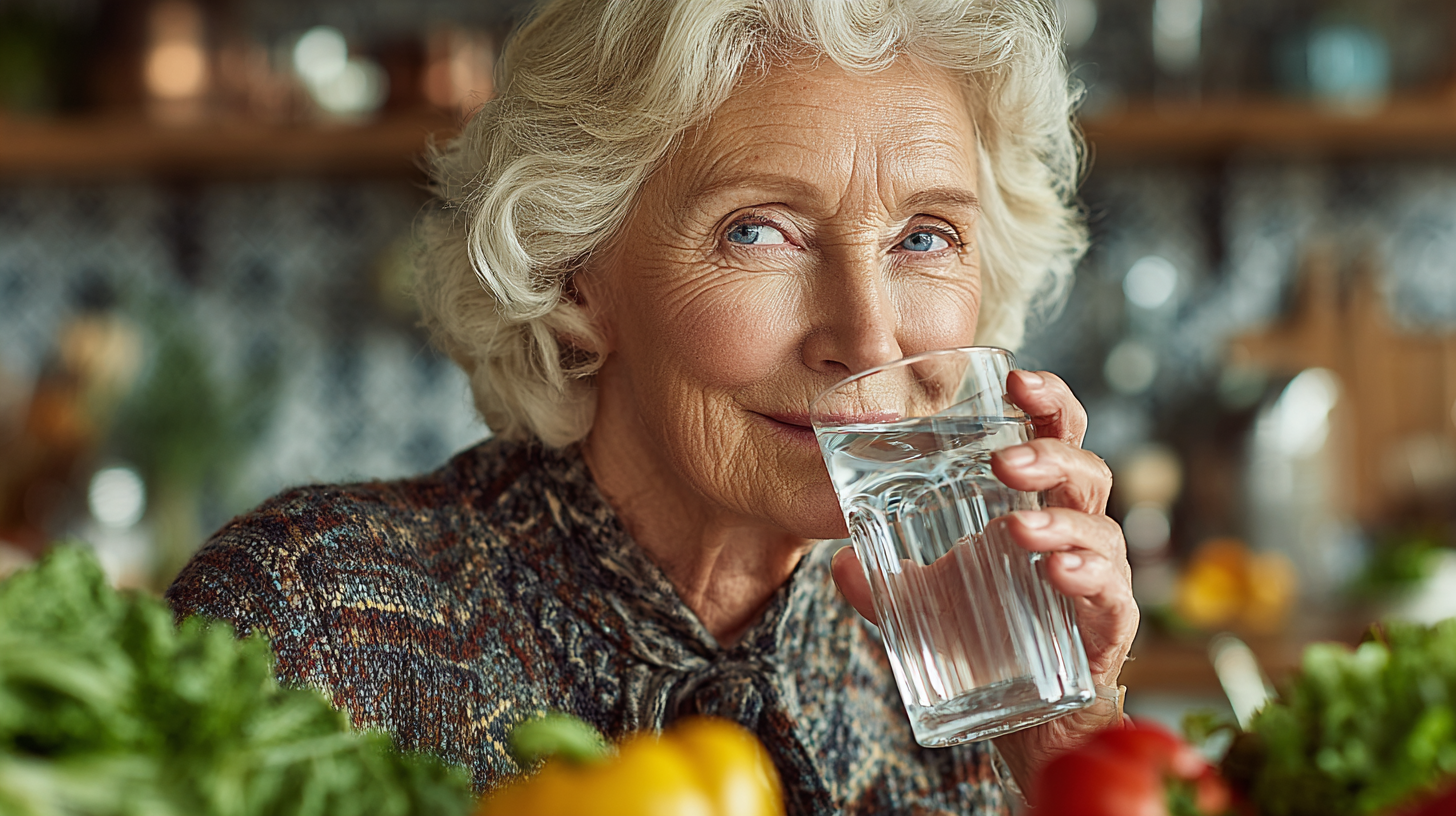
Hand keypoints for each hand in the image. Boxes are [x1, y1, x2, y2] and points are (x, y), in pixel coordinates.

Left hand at [830, 369, 1138, 789]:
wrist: (1024, 716)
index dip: (1045, 399)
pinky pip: (1113, 591)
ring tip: (1019, 527)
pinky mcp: (1110, 623)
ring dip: (1060, 520)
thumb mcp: (924, 602)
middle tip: (1004, 460)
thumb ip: (881, 581)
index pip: (1052, 433)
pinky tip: (1059, 573)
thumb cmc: (986, 635)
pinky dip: (1089, 577)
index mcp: (1035, 502)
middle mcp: (1075, 528)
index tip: (1016, 376)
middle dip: (1049, 453)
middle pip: (1082, 467)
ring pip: (1099, 526)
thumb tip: (836, 562)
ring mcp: (1098, 575)